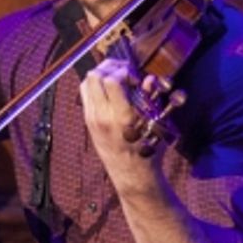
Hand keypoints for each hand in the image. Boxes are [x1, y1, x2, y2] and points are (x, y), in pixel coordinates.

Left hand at [81, 57, 158, 185]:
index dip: (124, 71)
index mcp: (122, 117)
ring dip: (100, 75)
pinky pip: (85, 94)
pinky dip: (95, 86)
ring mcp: (91, 118)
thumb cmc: (149, 151)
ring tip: (117, 78)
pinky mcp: (87, 121)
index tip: (135, 77)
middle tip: (124, 71)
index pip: (112, 80)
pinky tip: (109, 90)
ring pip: (86, 83)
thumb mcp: (156, 125)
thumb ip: (151, 99)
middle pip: (93, 76)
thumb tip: (148, 78)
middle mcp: (102, 116)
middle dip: (110, 67)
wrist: (132, 175)